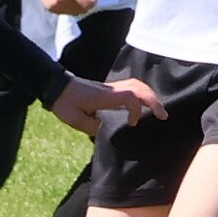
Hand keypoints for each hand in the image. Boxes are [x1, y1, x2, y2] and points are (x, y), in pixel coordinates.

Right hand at [26, 0, 103, 17]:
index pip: (87, 3)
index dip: (93, 1)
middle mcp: (63, 0)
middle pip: (81, 10)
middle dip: (86, 5)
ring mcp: (56, 6)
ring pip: (73, 13)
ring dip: (77, 8)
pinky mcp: (50, 9)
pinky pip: (64, 13)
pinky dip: (68, 9)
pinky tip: (66, 0)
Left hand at [49, 75, 164, 138]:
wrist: (55, 86)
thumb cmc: (64, 103)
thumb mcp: (75, 119)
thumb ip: (93, 127)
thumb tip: (106, 131)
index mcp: (105, 96)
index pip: (130, 98)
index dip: (136, 111)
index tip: (132, 124)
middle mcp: (111, 89)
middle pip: (139, 88)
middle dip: (154, 101)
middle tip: (163, 116)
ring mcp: (110, 87)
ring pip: (136, 85)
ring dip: (149, 96)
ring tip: (157, 110)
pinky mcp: (108, 88)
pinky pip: (130, 87)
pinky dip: (141, 94)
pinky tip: (142, 105)